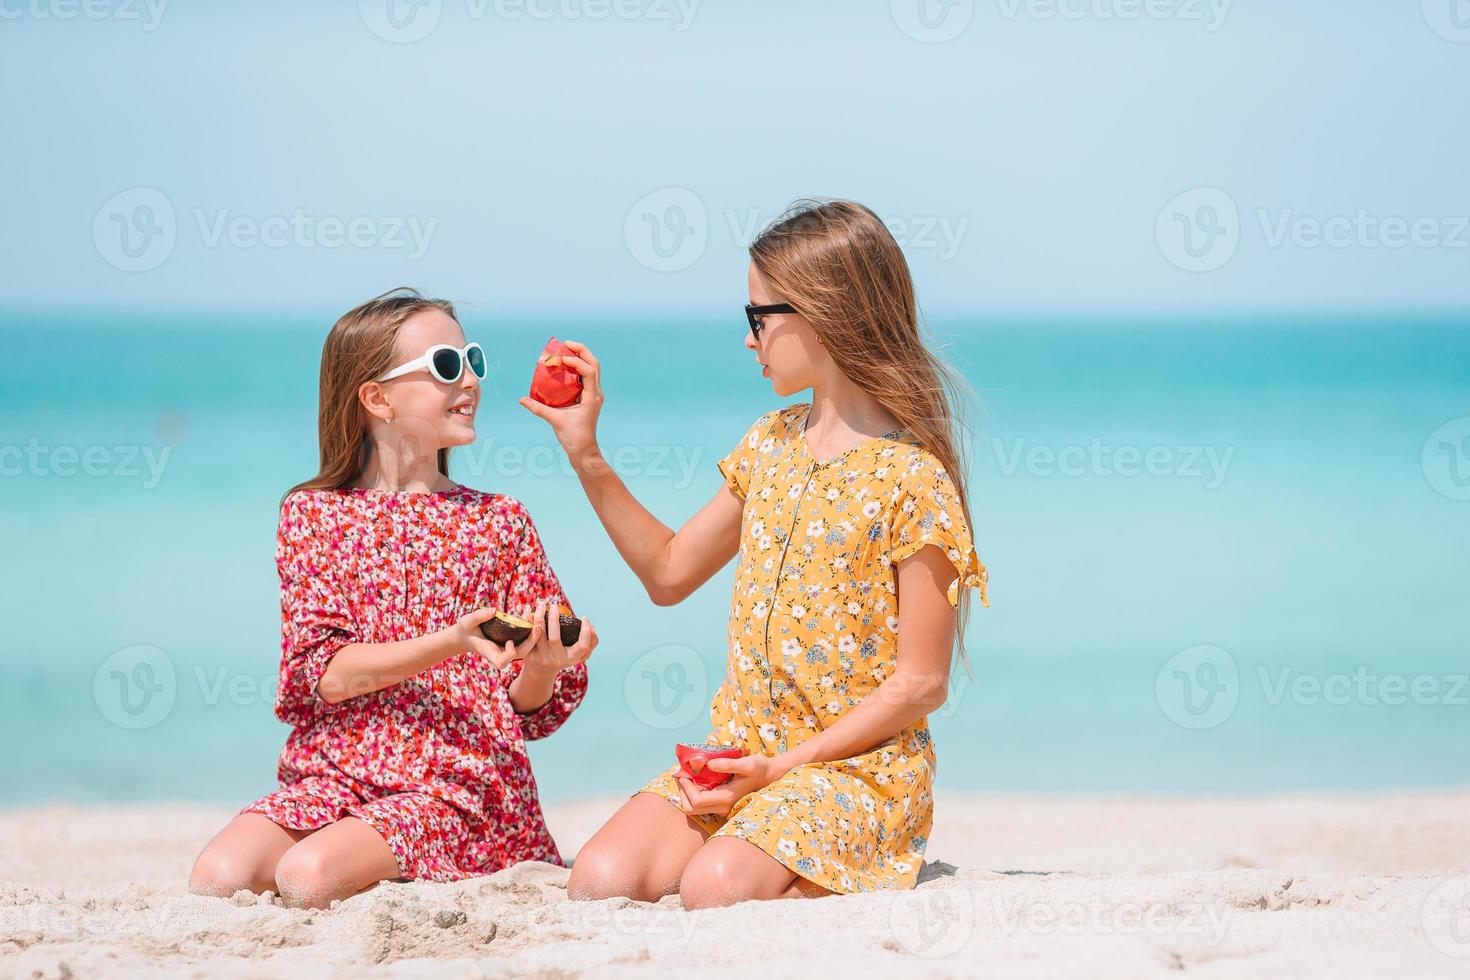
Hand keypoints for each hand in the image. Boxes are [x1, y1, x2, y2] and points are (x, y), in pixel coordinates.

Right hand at [449, 607, 539, 669]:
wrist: (466, 634)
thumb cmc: (465, 629)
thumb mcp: (467, 621)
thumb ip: (479, 616)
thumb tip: (494, 610)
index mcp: (489, 652)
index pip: (502, 662)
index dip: (509, 654)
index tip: (509, 641)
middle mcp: (501, 652)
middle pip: (521, 653)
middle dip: (532, 640)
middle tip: (537, 624)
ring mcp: (507, 647)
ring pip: (526, 645)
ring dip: (534, 631)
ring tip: (536, 614)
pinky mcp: (511, 639)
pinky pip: (524, 636)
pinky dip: (529, 625)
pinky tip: (529, 612)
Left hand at [515, 602, 597, 679]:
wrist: (541, 671)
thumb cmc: (565, 656)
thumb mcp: (580, 654)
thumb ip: (591, 642)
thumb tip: (592, 626)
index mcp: (571, 659)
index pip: (582, 646)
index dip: (586, 632)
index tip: (585, 618)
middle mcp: (555, 658)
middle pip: (554, 638)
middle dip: (554, 620)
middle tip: (555, 606)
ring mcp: (541, 656)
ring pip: (538, 634)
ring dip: (538, 617)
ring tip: (542, 604)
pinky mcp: (529, 653)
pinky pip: (527, 635)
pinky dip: (526, 622)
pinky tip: (528, 610)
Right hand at [518, 340, 604, 471]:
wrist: (584, 451)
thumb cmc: (574, 437)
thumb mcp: (555, 421)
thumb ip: (538, 408)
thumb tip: (522, 399)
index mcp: (592, 397)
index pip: (589, 371)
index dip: (576, 361)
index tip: (560, 359)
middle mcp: (595, 393)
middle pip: (594, 364)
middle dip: (581, 351)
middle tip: (564, 344)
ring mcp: (593, 395)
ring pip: (591, 369)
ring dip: (580, 357)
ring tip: (564, 350)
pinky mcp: (588, 398)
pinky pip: (585, 377)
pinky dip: (576, 368)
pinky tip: (562, 367)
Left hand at [675, 753, 788, 818]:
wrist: (772, 776)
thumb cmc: (760, 767)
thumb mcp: (747, 763)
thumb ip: (728, 764)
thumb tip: (708, 764)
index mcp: (726, 798)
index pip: (696, 800)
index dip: (685, 787)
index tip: (683, 772)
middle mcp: (723, 807)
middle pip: (692, 809)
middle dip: (682, 792)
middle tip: (681, 775)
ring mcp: (723, 808)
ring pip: (695, 809)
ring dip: (687, 794)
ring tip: (687, 776)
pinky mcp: (723, 806)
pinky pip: (702, 805)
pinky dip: (694, 794)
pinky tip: (697, 780)